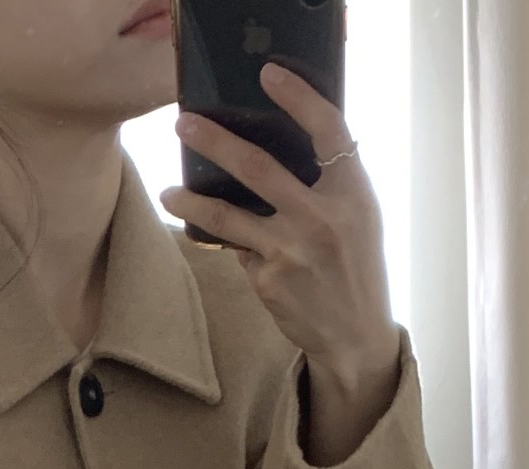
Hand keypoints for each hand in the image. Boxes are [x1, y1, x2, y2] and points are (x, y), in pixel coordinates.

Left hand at [158, 64, 396, 389]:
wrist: (354, 334)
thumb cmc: (355, 266)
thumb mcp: (359, 216)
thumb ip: (328, 184)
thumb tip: (273, 153)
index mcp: (352, 192)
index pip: (327, 128)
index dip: (298, 97)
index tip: (268, 75)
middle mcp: (321, 217)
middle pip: (258, 166)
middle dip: (215, 142)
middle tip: (183, 124)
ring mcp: (290, 250)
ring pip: (227, 215)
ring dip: (191, 201)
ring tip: (168, 193)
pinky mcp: (267, 279)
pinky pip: (239, 250)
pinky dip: (235, 245)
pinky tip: (237, 250)